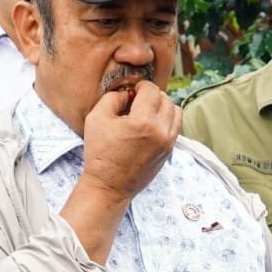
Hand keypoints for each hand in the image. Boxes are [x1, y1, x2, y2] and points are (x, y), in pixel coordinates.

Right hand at [78, 80, 180, 202]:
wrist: (109, 186)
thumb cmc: (100, 153)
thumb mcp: (96, 118)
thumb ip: (112, 97)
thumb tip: (127, 93)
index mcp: (143, 121)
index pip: (151, 90)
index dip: (140, 85)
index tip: (132, 89)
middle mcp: (160, 131)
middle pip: (165, 98)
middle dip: (151, 95)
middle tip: (137, 100)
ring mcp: (167, 143)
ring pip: (175, 112)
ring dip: (162, 106)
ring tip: (147, 111)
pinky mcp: (168, 151)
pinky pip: (175, 127)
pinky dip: (166, 120)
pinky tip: (150, 125)